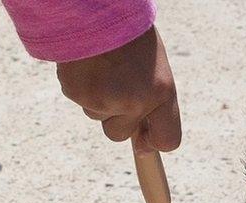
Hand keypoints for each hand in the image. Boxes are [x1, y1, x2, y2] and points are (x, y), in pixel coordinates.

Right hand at [54, 26, 181, 151]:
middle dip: (118, 119)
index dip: (154, 141)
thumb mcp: (153, 66)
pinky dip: (84, 88)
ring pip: (98, 117)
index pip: (167, 139)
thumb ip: (153, 102)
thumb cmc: (129, 36)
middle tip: (118, 87)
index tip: (145, 139)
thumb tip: (142, 146)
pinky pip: (82, 102)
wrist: (97, 11)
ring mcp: (103, 101)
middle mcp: (135, 102)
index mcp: (162, 91)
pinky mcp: (78, 95)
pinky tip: (89, 65)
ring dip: (100, 100)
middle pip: (121, 134)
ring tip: (104, 68)